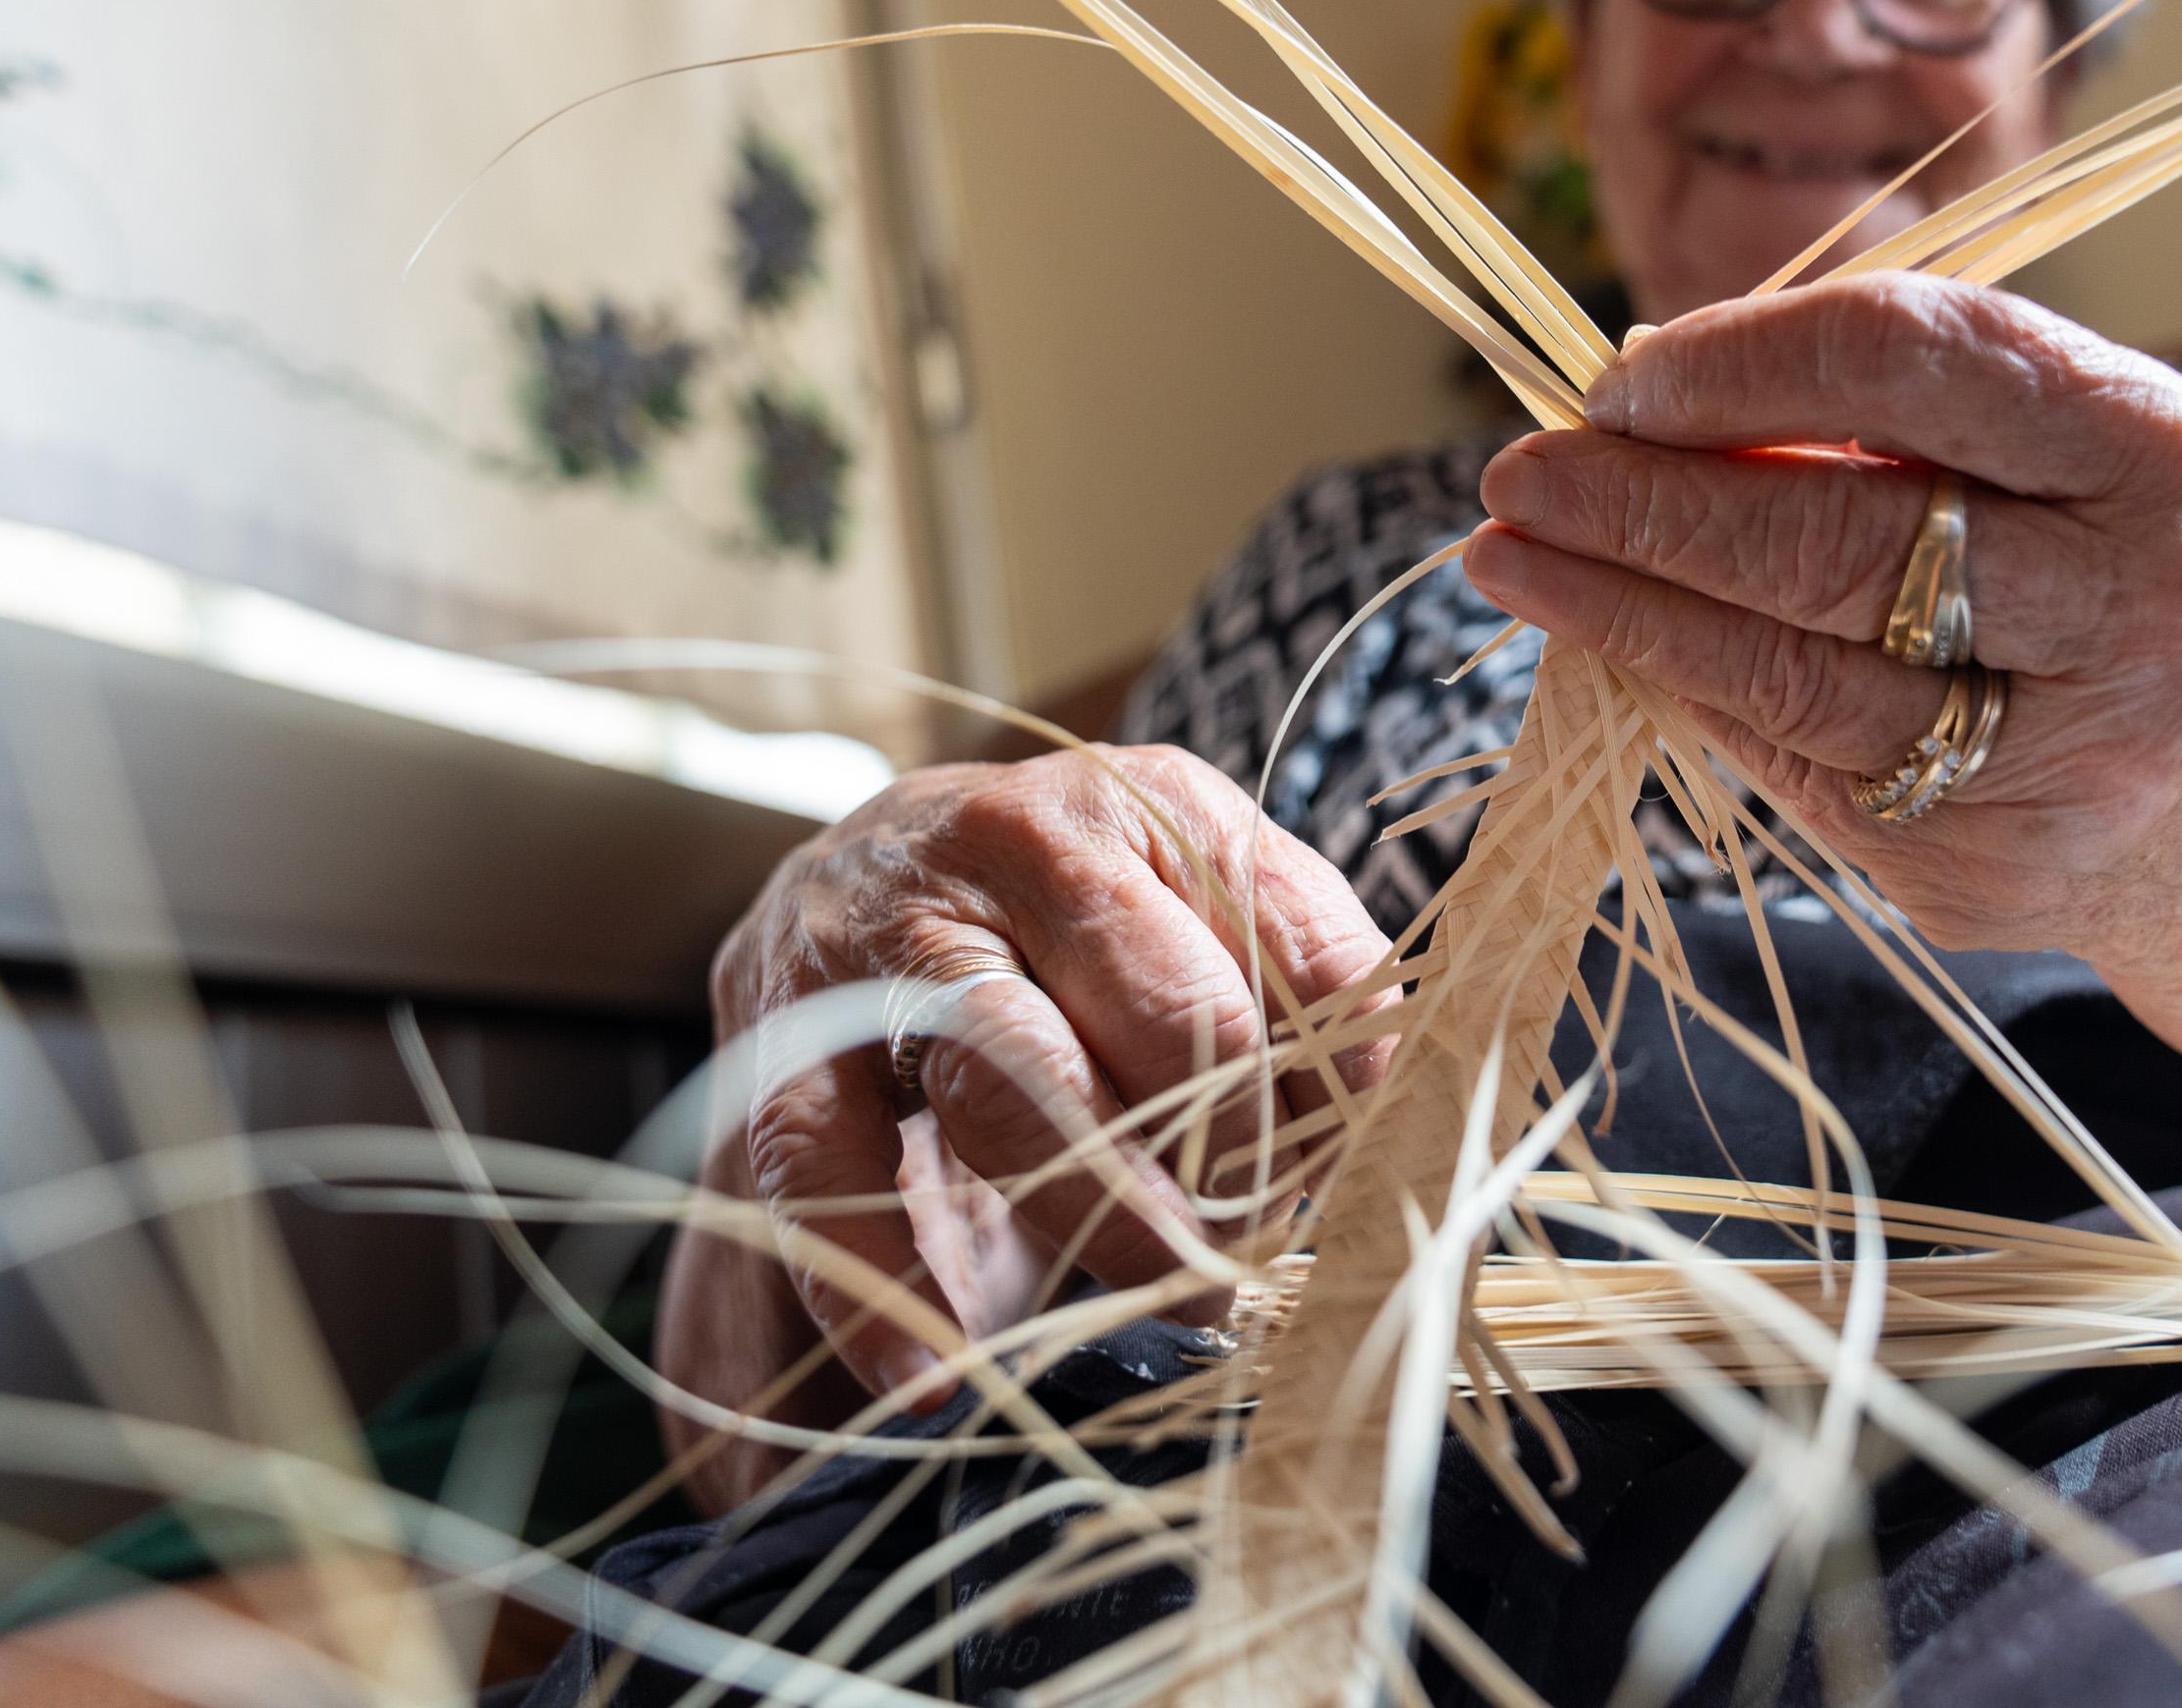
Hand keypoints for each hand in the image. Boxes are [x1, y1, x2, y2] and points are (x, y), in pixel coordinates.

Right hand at [700, 745, 1393, 1400]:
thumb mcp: (1198, 901)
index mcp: (1154, 805)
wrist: (849, 877)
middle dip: (1238, 1151)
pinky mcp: (786, 1043)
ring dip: (1113, 1210)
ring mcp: (892, 940)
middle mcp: (1022, 844)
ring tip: (1179, 1292)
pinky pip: (826, 1176)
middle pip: (1169, 1008)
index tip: (1354, 1168)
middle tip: (1262, 1242)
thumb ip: (1304, 978)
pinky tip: (933, 1376)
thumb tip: (1395, 1103)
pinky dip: (881, 1287)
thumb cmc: (1069, 919)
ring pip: (1018, 1079)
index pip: (1295, 950)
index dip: (1341, 1083)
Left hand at [1460, 274, 2181, 1071]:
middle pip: (1839, 537)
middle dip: (1648, 500)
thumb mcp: (2059, 456)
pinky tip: (1617, 647)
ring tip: (1512, 561)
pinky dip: (1691, 693)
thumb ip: (1888, 409)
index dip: (1742, 360)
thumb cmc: (2102, 577)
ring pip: (1794, 672)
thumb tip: (1645, 393)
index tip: (1619, 376)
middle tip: (1519, 473)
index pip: (1914, 363)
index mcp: (2154, 450)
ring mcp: (2064, 757)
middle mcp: (2133, 605)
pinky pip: (1794, 765)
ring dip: (1625, 610)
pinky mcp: (1984, 869)